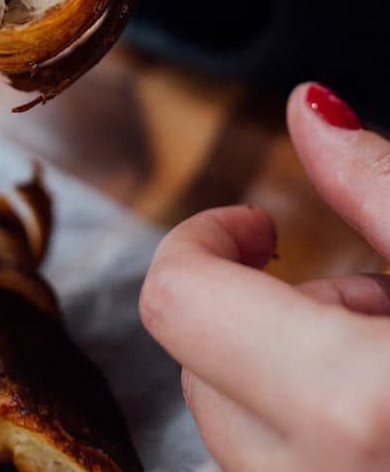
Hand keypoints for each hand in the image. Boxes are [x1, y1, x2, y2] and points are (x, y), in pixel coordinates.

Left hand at [140, 83, 389, 471]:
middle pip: (197, 369)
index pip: (177, 300)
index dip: (207, 238)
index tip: (258, 227)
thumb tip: (310, 108)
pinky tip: (387, 413)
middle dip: (261, 310)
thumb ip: (378, 186)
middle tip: (364, 296)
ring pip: (238, 436)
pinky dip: (312, 435)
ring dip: (287, 379)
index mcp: (348, 402)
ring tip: (385, 352)